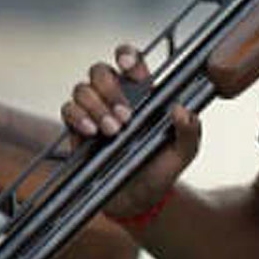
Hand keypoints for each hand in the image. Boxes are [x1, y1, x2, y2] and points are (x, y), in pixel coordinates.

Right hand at [60, 43, 200, 219]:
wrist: (139, 202)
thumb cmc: (161, 170)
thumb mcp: (184, 153)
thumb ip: (189, 131)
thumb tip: (182, 110)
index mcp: (144, 93)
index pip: (131, 62)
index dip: (127, 56)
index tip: (130, 66)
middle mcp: (117, 97)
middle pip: (101, 71)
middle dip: (111, 90)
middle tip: (126, 117)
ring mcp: (95, 111)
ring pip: (82, 89)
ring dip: (96, 107)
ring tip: (113, 131)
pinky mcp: (78, 129)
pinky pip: (68, 110)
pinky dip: (78, 117)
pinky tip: (92, 132)